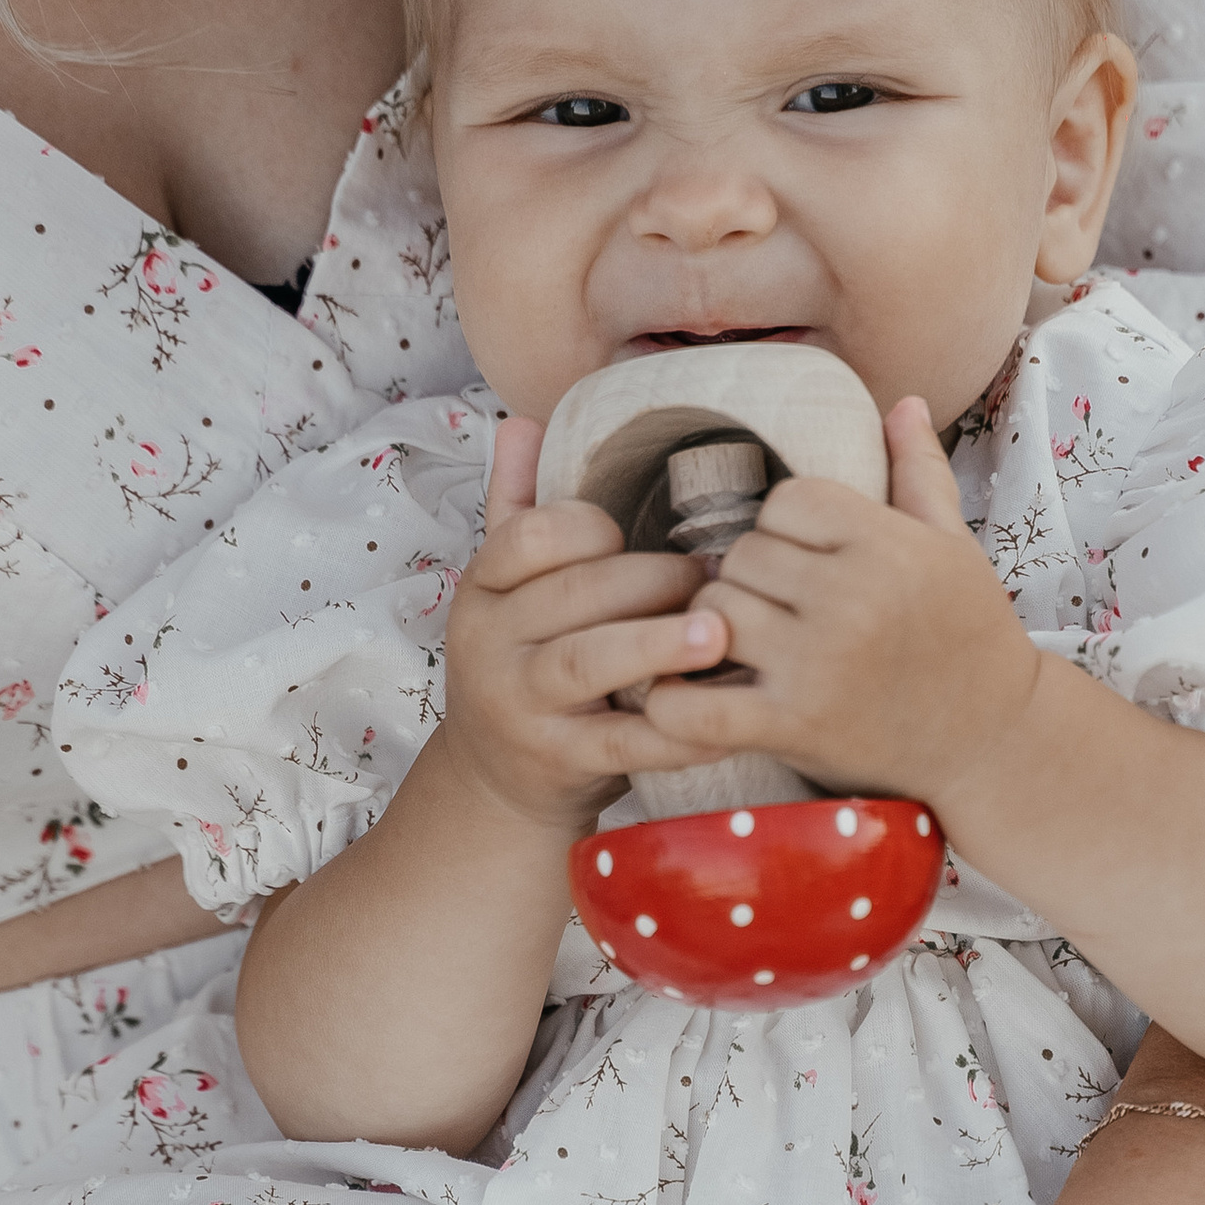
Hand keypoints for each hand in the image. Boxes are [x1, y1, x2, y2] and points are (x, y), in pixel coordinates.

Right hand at [440, 415, 732, 835]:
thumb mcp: (508, 589)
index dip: (588, 528)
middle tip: (719, 578)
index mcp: (484, 588)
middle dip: (650, 581)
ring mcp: (519, 707)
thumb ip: (518, 506)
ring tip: (721, 633)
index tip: (633, 534)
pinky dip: (671, 733)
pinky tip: (720, 720)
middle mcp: (490, 643)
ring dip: (655, 644)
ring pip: (584, 663)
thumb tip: (523, 423)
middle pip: (572, 595)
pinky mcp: (557, 763)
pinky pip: (619, 744)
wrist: (495, 781)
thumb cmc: (524, 664)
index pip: (529, 537)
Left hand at [638, 398, 1038, 811]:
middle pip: (742, 555)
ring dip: (716, 629)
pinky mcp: (794, 726)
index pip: (784, 502)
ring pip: (714, 611)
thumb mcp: (955, 548)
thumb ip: (920, 473)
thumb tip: (904, 402)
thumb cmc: (972, 636)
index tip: (803, 562)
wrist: (994, 739)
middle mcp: (851, 599)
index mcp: (886, 545)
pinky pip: (695, 705)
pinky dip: (672, 702)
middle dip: (750, 579)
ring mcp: (819, 665)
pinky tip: (690, 694)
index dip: (784, 527)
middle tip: (773, 610)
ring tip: (745, 648)